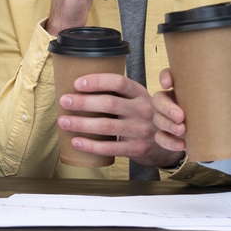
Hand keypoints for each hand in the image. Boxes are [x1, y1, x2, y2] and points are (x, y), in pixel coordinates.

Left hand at [58, 73, 183, 167]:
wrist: (166, 144)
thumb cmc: (144, 117)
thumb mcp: (139, 99)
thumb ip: (119, 92)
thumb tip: (80, 86)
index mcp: (140, 93)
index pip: (119, 82)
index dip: (97, 81)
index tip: (77, 83)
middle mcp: (142, 110)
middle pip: (109, 103)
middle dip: (83, 102)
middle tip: (64, 101)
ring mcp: (140, 130)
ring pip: (106, 126)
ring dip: (81, 124)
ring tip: (63, 122)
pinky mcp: (136, 149)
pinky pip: (109, 148)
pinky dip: (90, 146)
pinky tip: (76, 142)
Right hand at [152, 68, 230, 154]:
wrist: (213, 132)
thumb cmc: (215, 109)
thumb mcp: (226, 103)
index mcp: (182, 87)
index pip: (167, 76)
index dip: (164, 77)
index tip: (169, 82)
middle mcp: (171, 100)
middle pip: (158, 100)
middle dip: (167, 109)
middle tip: (181, 117)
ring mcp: (166, 118)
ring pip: (157, 119)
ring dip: (167, 125)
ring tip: (182, 131)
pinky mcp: (167, 134)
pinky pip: (161, 138)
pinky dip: (169, 142)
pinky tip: (181, 145)